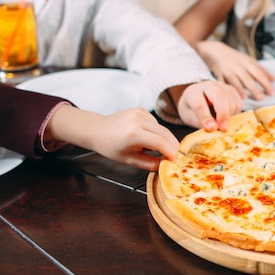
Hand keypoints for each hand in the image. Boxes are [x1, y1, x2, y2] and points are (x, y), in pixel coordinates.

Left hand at [49, 107, 179, 170]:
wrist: (98, 129)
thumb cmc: (111, 147)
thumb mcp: (130, 160)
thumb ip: (150, 164)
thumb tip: (167, 165)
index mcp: (133, 134)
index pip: (161, 143)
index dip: (172, 152)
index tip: (176, 161)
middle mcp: (138, 120)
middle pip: (165, 134)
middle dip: (173, 146)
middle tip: (176, 156)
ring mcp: (140, 113)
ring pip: (162, 128)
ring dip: (165, 140)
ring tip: (154, 149)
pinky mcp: (142, 110)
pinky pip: (156, 124)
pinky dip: (157, 132)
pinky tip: (147, 137)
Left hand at [176, 80, 241, 130]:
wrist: (196, 99)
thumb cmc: (192, 110)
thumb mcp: (191, 117)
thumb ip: (201, 122)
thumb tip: (215, 128)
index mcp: (193, 92)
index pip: (199, 104)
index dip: (206, 117)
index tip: (212, 128)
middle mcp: (208, 85)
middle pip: (220, 97)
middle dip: (223, 114)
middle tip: (223, 128)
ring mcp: (221, 86)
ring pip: (231, 101)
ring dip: (230, 115)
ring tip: (221, 122)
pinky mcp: (231, 90)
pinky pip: (238, 103)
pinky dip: (235, 113)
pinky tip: (227, 117)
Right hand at [194, 41, 274, 99]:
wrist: (215, 51)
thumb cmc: (234, 58)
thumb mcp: (249, 60)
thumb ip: (261, 70)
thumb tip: (273, 79)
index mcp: (247, 63)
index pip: (258, 73)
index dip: (265, 83)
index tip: (272, 92)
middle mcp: (237, 66)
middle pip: (247, 78)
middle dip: (254, 88)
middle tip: (261, 98)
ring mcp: (227, 69)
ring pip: (234, 80)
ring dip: (239, 89)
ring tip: (245, 98)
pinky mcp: (216, 73)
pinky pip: (221, 81)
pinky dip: (224, 88)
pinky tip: (228, 95)